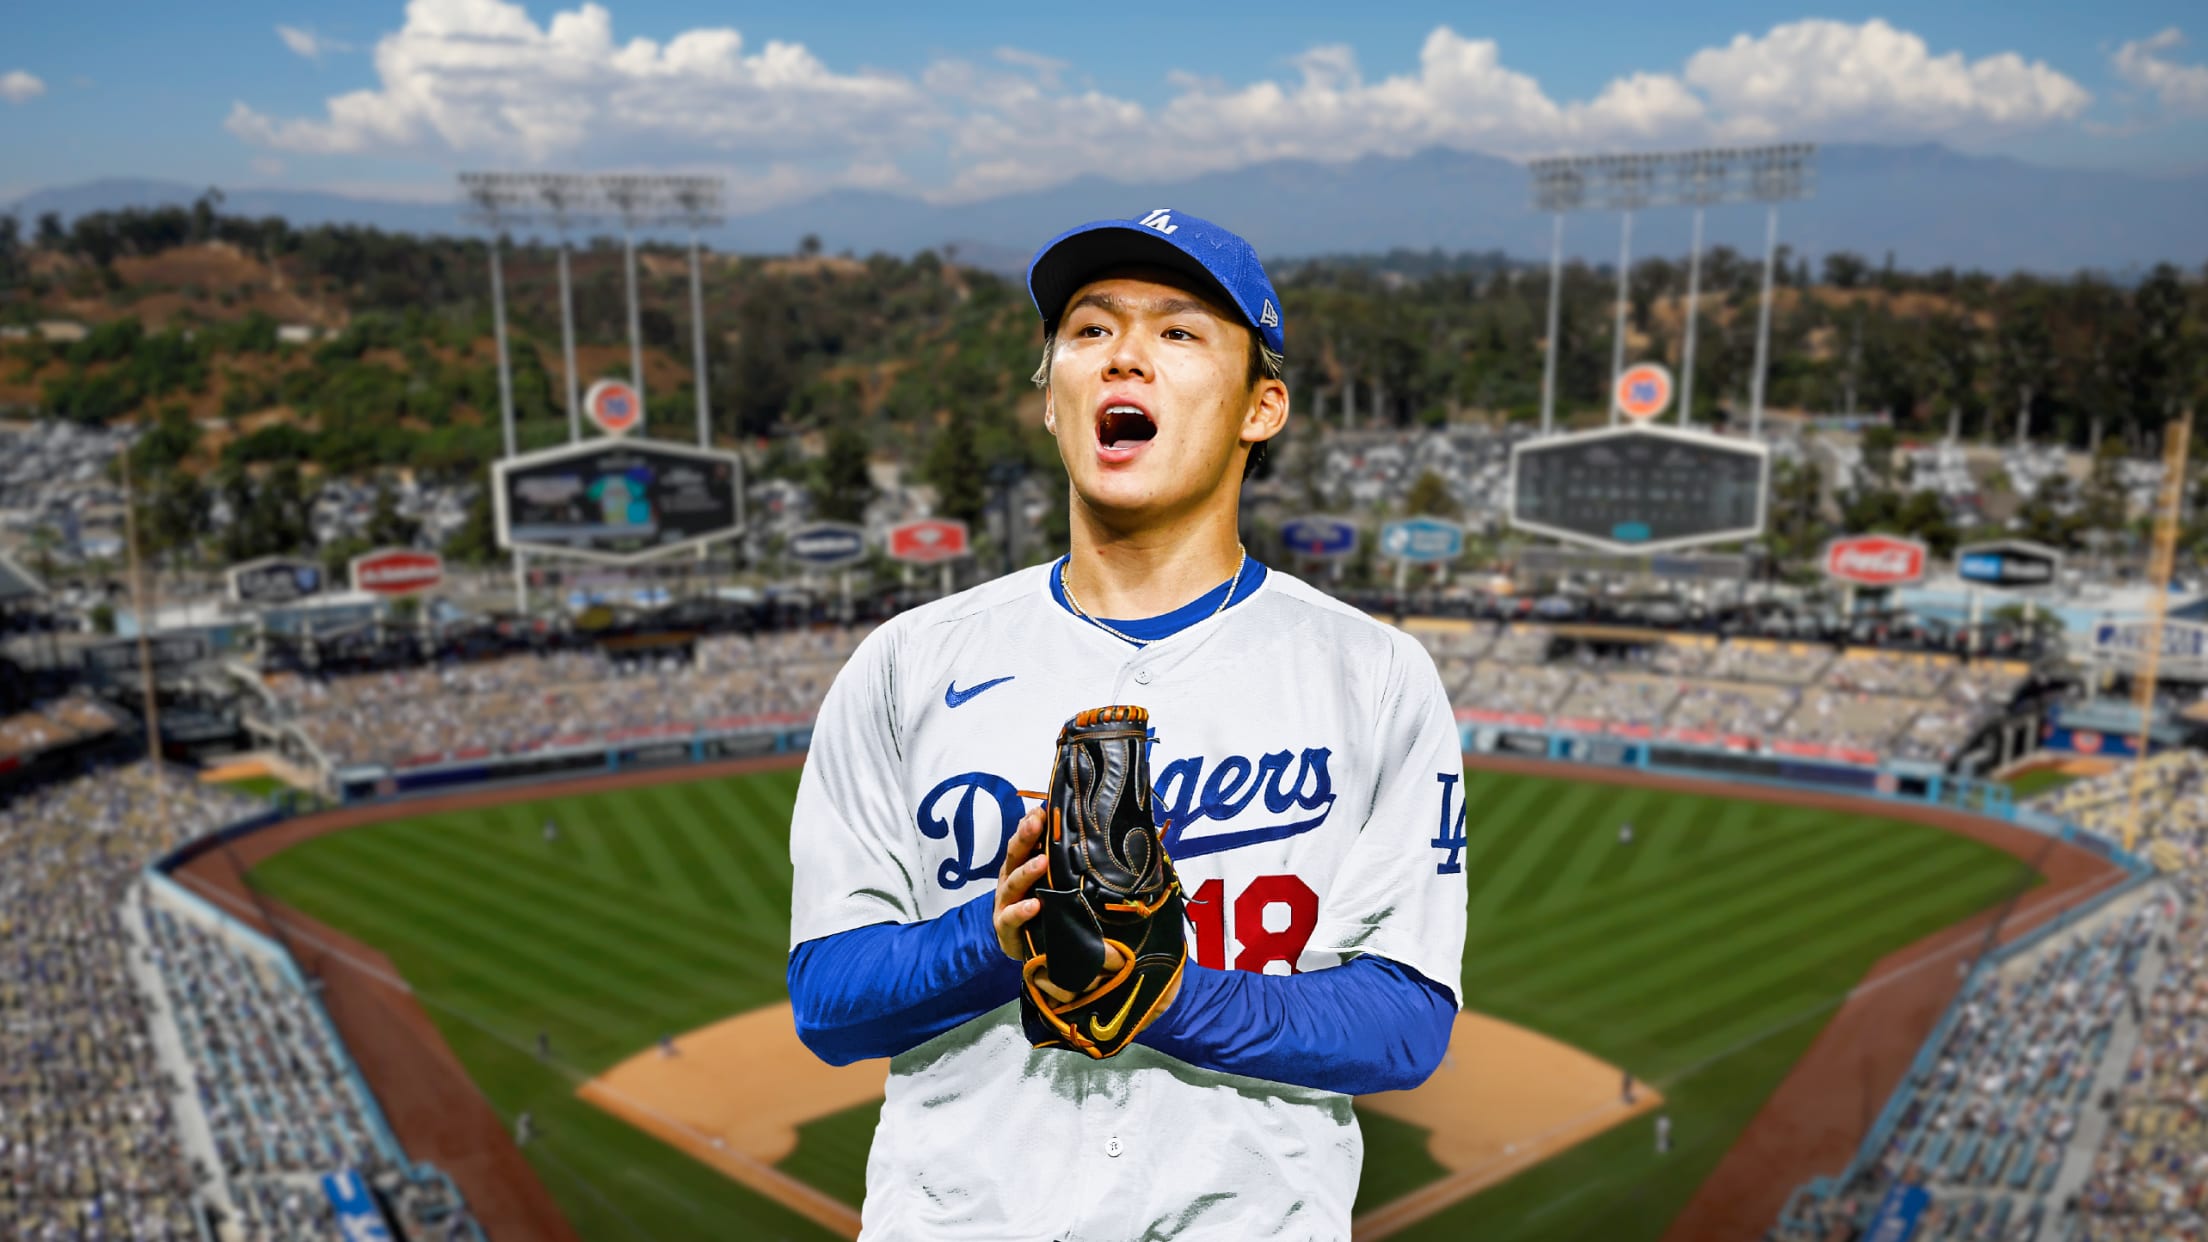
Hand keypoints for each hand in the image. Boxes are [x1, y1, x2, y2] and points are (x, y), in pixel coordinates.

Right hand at [994, 807, 1048, 962]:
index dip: (1030, 823)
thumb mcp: (1044, 880)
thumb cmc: (1034, 905)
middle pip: (1015, 854)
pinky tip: (1034, 905)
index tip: (1042, 809)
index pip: (1022, 839)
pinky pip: (1012, 917)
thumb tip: (1078, 834)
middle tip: (1036, 822)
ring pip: (1013, 884)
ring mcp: (1005, 902)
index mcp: (1018, 865)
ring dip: (1026, 871)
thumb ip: (1055, 859)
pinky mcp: (1005, 926)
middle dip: (1024, 836)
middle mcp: (1009, 880)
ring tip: (1042, 862)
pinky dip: (1021, 910)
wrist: (1021, 944)